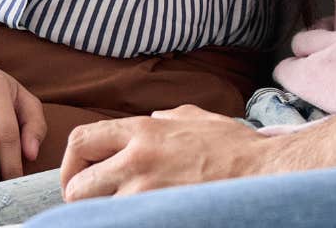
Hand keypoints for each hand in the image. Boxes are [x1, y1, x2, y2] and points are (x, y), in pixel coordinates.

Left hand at [59, 105, 265, 200]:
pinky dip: (128, 220)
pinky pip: (124, 222)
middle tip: (97, 202)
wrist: (263, 173)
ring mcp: (145, 194)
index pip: (80, 140)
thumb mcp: (197, 118)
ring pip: (97, 212)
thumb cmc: (235, 147)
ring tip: (123, 209)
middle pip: (78, 185)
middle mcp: (137, 160)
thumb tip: (151, 121)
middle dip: (82, 196)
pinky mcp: (157, 216)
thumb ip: (166, 118)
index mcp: (143, 130)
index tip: (80, 176)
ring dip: (105, 212)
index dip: (71, 163)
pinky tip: (143, 216)